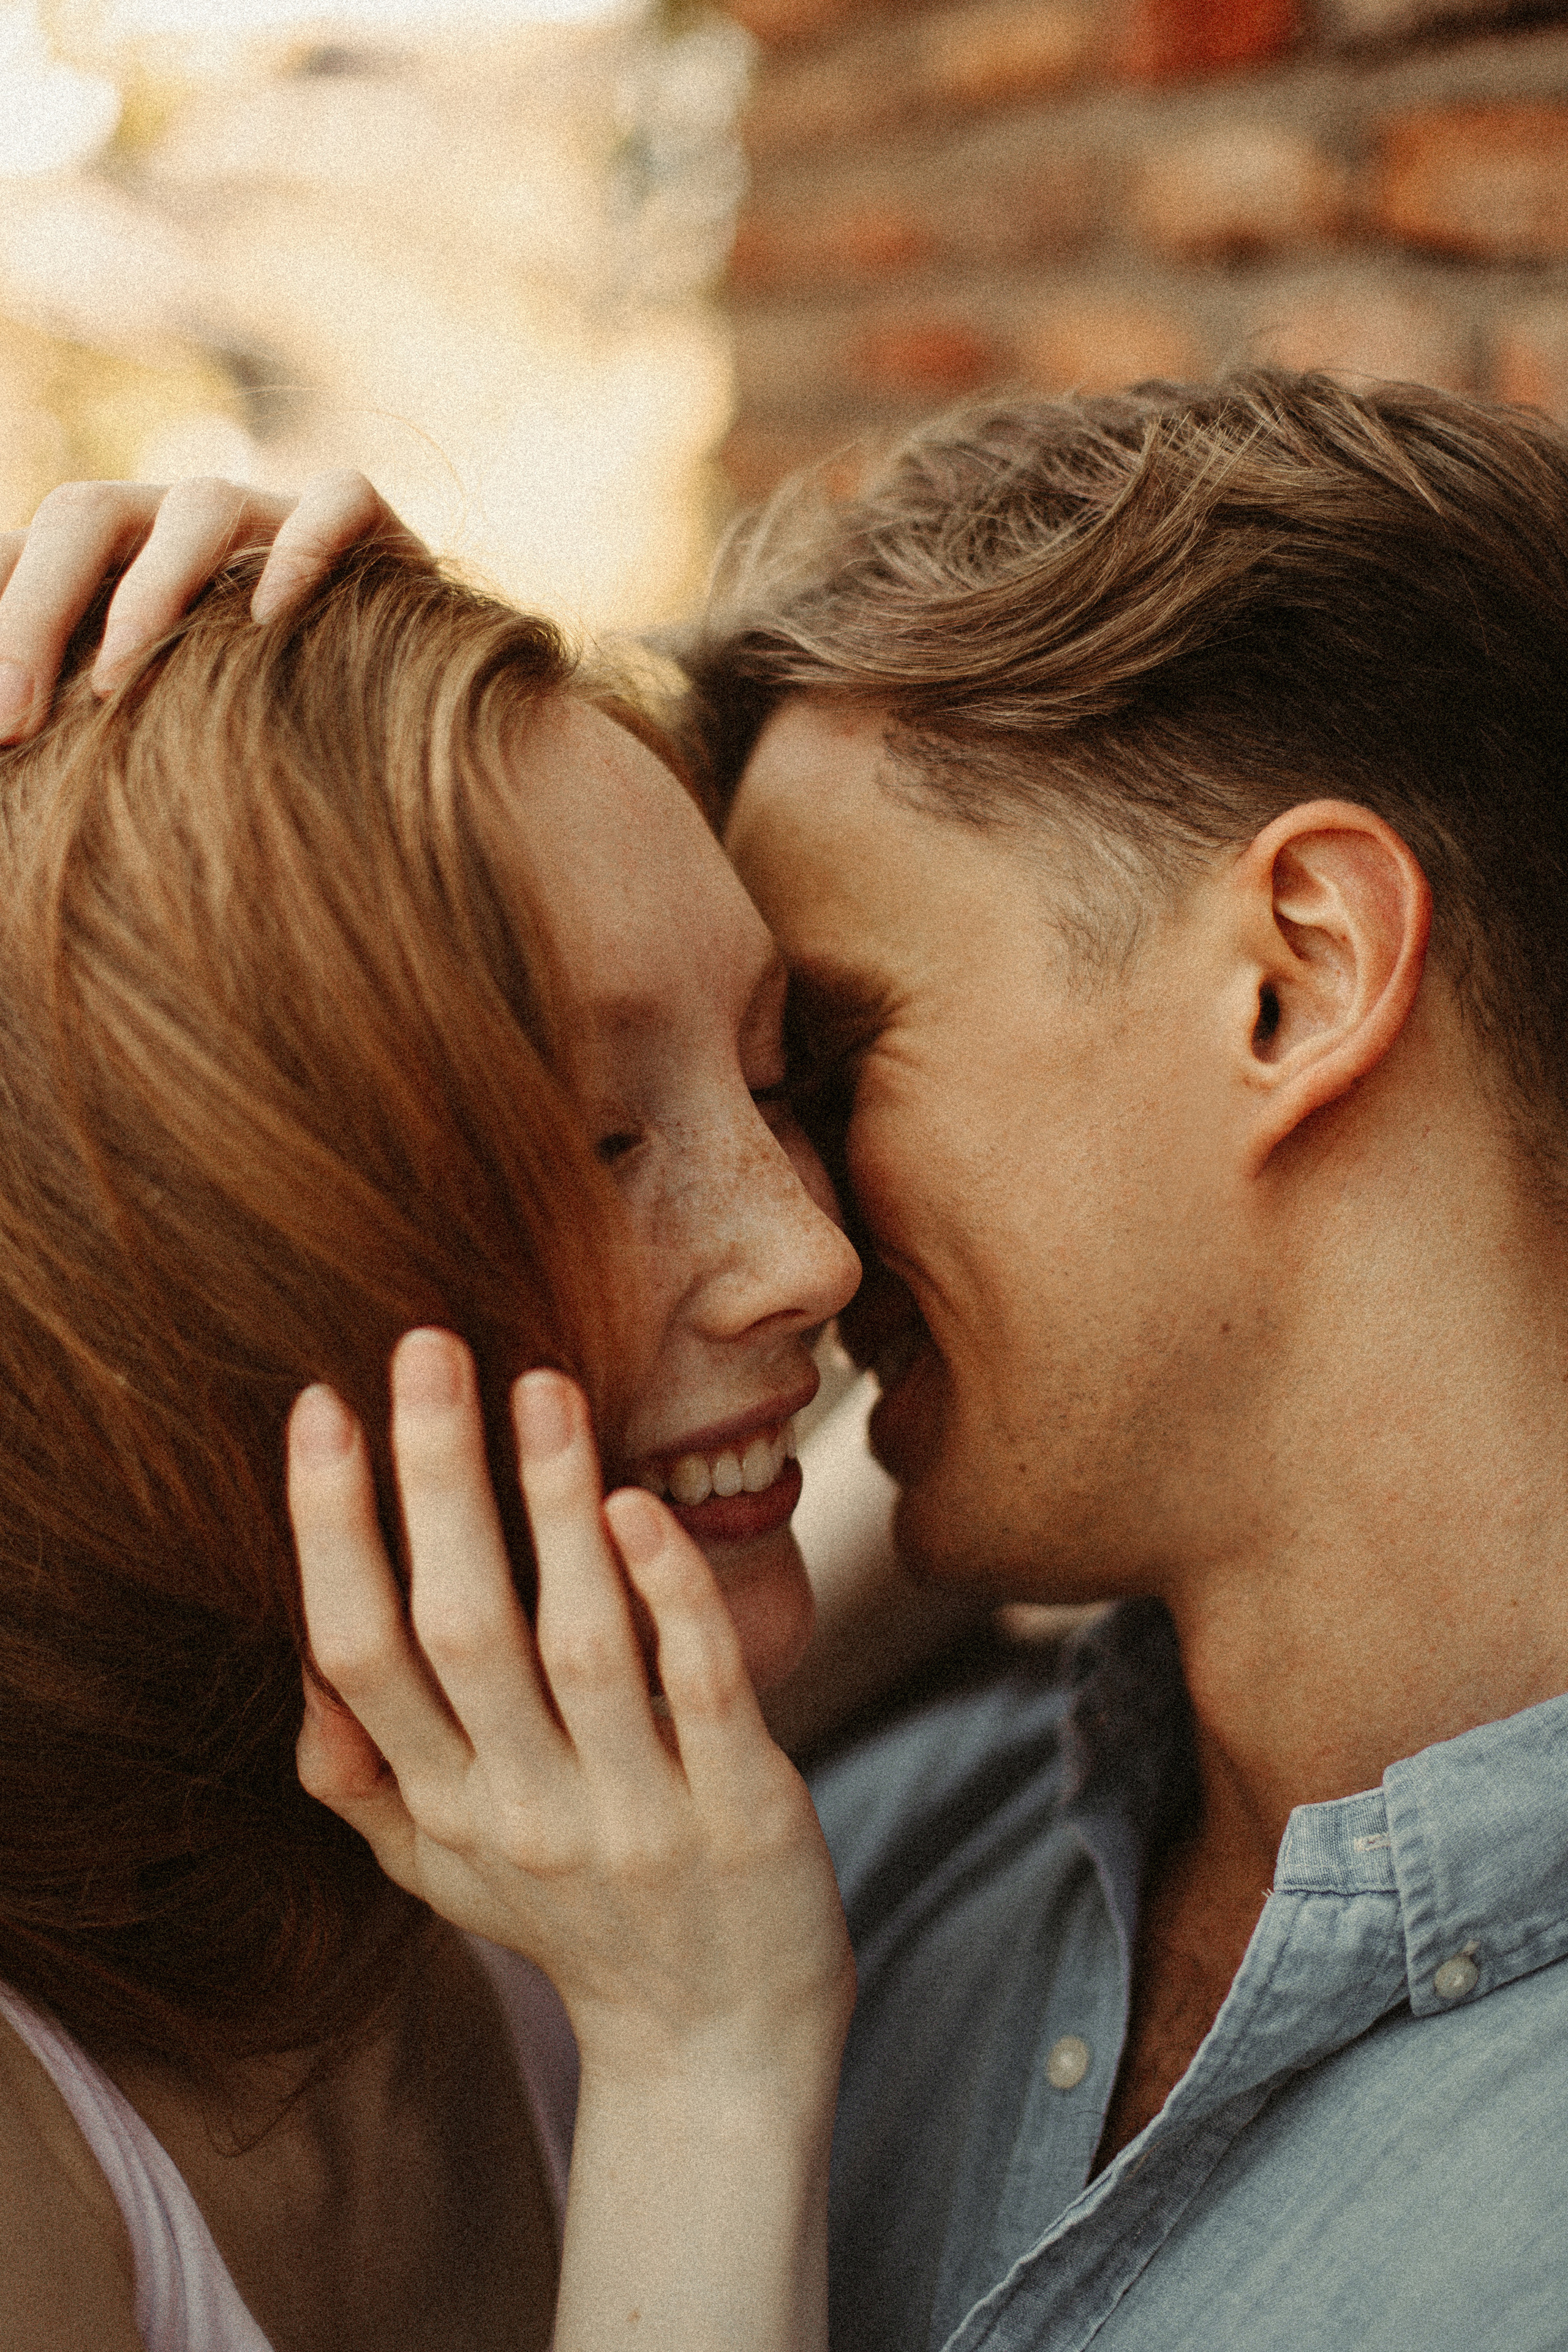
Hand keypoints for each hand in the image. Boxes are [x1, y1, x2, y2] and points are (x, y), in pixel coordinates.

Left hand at [0, 469, 421, 741]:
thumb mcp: (131, 752)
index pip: (17, 554)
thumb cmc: (245, 765)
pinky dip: (304, 547)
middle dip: (31, 617)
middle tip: (6, 725)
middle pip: (85, 516)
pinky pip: (341, 501)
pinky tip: (267, 618)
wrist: (399, 748)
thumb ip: (58, 736)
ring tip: (115, 686)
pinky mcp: (374, 534)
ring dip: (151, 590)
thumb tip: (1, 746)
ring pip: (203, 504)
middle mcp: (179, 533)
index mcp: (108, 571)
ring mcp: (274, 525)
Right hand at [287, 1329, 854, 2100]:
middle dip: (433, 1479)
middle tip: (426, 1345)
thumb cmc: (578, 1926)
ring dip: (552, 1506)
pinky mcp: (741, 1814)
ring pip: (578, 1642)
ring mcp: (634, 1818)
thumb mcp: (448, 1873)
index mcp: (443, 1813)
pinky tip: (637, 1505)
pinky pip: (699, 1690)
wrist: (722, 2050)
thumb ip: (369, 1781)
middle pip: (456, 1627)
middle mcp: (524, 1816)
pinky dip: (667, 1594)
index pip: (359, 1654)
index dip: (331, 1530)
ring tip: (539, 1386)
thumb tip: (308, 1669)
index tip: (321, 1408)